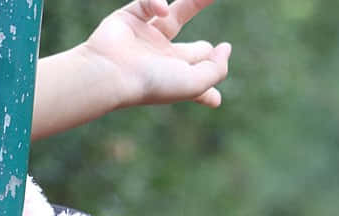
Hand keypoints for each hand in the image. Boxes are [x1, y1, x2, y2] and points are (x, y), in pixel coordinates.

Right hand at [80, 0, 231, 109]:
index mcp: (176, 75)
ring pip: (175, 17)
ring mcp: (145, 38)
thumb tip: (226, 49)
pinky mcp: (128, 18)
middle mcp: (162, 59)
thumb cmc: (154, 82)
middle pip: (190, 49)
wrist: (112, 73)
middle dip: (203, 48)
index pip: (199, 73)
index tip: (221, 67)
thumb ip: (217, 69)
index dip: (212, 73)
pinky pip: (148, 2)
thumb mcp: (195, 83)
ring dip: (193, 4)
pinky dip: (156, 1)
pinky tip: (162, 11)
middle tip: (215, 41)